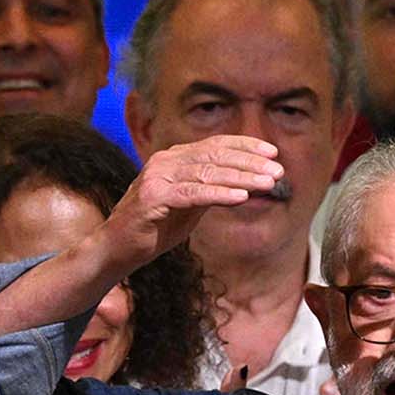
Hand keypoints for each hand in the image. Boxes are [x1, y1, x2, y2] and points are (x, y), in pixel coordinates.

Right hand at [104, 137, 282, 272]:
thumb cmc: (154, 229)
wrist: (117, 250)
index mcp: (174, 158)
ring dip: (241, 177)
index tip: (272, 152)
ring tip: (268, 184)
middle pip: (214, 155)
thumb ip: (211, 191)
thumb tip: (245, 183)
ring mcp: (156, 178)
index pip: (214, 144)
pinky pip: (192, 193)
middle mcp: (165, 161)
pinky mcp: (152, 199)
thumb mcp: (189, 206)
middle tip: (277, 170)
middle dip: (249, 162)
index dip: (245, 145)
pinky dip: (218, 193)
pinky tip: (241, 196)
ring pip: (206, 172)